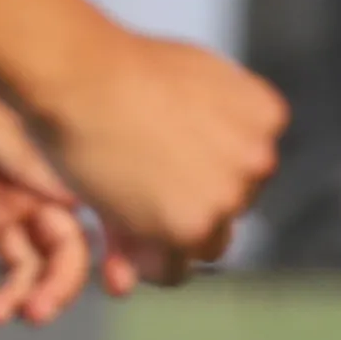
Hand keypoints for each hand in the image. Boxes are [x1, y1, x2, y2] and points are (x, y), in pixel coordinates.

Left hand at [0, 44, 90, 332]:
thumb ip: (25, 160)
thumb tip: (81, 202)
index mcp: (31, 169)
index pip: (75, 224)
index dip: (91, 258)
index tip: (103, 293)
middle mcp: (11, 196)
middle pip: (50, 258)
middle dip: (48, 290)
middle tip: (29, 315)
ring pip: (12, 275)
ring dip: (8, 301)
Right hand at [34, 28, 285, 285]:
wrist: (76, 74)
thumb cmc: (110, 70)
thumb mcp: (181, 82)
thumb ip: (203, 127)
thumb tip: (205, 181)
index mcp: (264, 115)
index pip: (245, 166)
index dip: (199, 170)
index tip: (161, 160)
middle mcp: (260, 158)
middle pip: (229, 205)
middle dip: (184, 204)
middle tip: (131, 188)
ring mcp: (231, 195)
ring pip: (206, 242)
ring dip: (165, 235)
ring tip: (120, 211)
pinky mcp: (195, 227)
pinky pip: (174, 269)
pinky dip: (144, 263)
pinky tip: (117, 242)